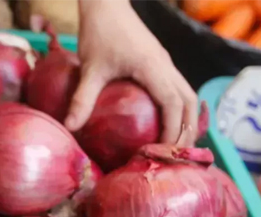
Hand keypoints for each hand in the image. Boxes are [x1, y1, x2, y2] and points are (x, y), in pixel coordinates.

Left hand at [65, 1, 198, 146]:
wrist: (107, 4)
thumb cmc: (99, 33)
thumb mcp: (90, 68)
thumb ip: (82, 98)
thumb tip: (70, 127)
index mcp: (154, 68)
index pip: (174, 104)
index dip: (174, 130)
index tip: (165, 152)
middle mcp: (167, 66)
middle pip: (190, 103)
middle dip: (187, 131)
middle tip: (175, 157)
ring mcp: (166, 64)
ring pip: (188, 96)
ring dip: (186, 120)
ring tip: (175, 145)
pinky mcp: (160, 62)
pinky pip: (179, 89)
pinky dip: (179, 109)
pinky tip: (167, 123)